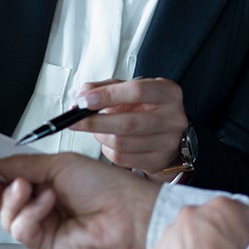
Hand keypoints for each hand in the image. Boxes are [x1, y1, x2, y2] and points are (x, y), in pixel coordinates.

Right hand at [0, 152, 160, 248]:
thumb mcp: (58, 164)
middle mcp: (41, 204)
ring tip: (28, 186)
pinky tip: (47, 203)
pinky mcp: (44, 245)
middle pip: (1, 199)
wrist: (129, 213)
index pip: (8, 177)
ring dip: (13, 198)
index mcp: (45, 180)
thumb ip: (21, 164)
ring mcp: (42, 226)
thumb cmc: (105, 186)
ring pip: (6, 216)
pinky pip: (21, 229)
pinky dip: (30, 213)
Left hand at [72, 77, 187, 176]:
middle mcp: (173, 117)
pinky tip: (109, 141)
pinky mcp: (159, 161)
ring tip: (97, 129)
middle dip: (95, 122)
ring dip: (100, 136)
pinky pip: (122, 158)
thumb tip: (83, 94)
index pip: (137, 91)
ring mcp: (168, 142)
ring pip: (122, 143)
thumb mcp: (130, 90)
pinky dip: (107, 150)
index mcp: (168, 93)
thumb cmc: (147, 108)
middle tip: (76, 120)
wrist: (168, 133)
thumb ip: (105, 87)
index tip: (85, 100)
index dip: (107, 95)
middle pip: (127, 122)